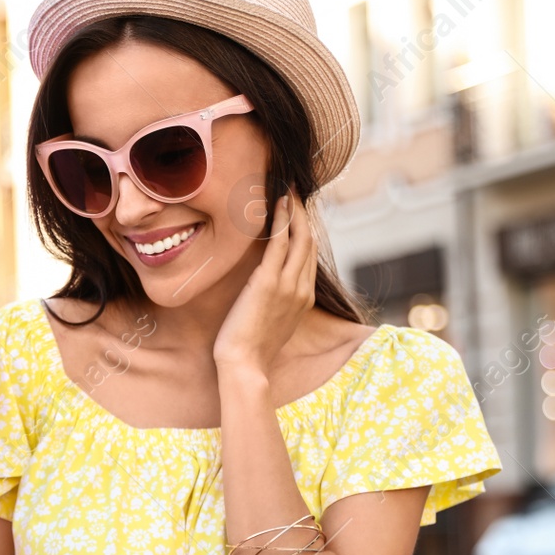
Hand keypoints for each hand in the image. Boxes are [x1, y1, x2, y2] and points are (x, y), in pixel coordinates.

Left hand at [213, 191, 315, 375]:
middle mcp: (302, 288)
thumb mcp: (271, 320)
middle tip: (293, 190)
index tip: (295, 211)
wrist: (245, 365)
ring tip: (286, 189)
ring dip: (293, 210)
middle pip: (309, 241)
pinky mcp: (269, 283)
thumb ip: (275, 300)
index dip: (304, 230)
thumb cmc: (250, 347)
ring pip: (299, 238)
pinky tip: (277, 204)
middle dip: (302, 213)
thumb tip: (266, 286)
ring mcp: (288, 285)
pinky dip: (281, 221)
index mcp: (304, 297)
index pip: (309, 255)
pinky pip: (280, 244)